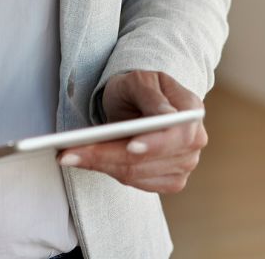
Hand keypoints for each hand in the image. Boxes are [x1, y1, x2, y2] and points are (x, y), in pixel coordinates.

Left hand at [58, 71, 205, 193]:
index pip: (177, 134)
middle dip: (108, 155)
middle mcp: (194, 141)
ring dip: (101, 164)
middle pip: (150, 159)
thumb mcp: (141, 80)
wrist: (139, 102)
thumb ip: (152, 96)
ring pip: (136, 174)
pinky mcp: (169, 181)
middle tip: (71, 151)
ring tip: (69, 155)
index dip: (154, 143)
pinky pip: (135, 183)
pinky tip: (88, 160)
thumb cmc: (140, 88)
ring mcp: (184, 165)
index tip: (129, 146)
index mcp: (192, 111)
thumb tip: (167, 117)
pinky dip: (108, 171)